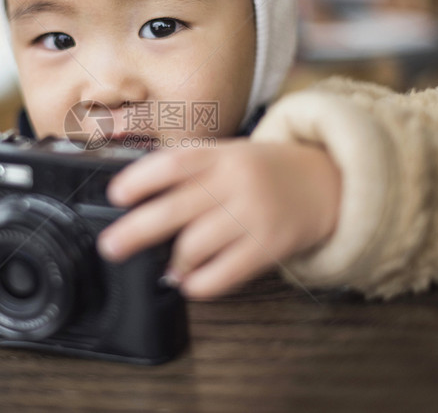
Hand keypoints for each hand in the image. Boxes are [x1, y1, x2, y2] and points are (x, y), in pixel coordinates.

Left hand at [97, 139, 340, 298]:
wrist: (326, 182)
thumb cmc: (265, 171)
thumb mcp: (229, 153)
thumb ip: (191, 170)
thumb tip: (140, 198)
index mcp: (221, 155)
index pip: (173, 164)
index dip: (140, 179)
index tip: (116, 195)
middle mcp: (235, 183)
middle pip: (176, 208)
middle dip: (136, 230)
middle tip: (111, 246)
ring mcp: (253, 215)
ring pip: (197, 245)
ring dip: (174, 263)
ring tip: (169, 268)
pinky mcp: (269, 246)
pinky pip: (225, 272)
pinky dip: (200, 284)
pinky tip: (190, 283)